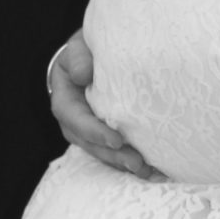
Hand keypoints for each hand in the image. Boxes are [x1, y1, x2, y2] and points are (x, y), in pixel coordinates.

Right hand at [48, 30, 163, 178]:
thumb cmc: (88, 51)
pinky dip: (133, 163)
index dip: (94, 131)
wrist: (94, 57)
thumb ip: (79, 56)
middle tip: (137, 163)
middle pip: (90, 143)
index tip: (116, 139)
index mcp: (65, 99)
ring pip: (104, 153)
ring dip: (125, 164)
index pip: (75, 119)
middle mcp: (74, 121)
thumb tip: (82, 75)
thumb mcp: (80, 47)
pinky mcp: (106, 136)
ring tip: (148, 171)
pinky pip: (117, 153)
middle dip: (113, 155)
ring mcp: (90, 132)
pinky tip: (154, 171)